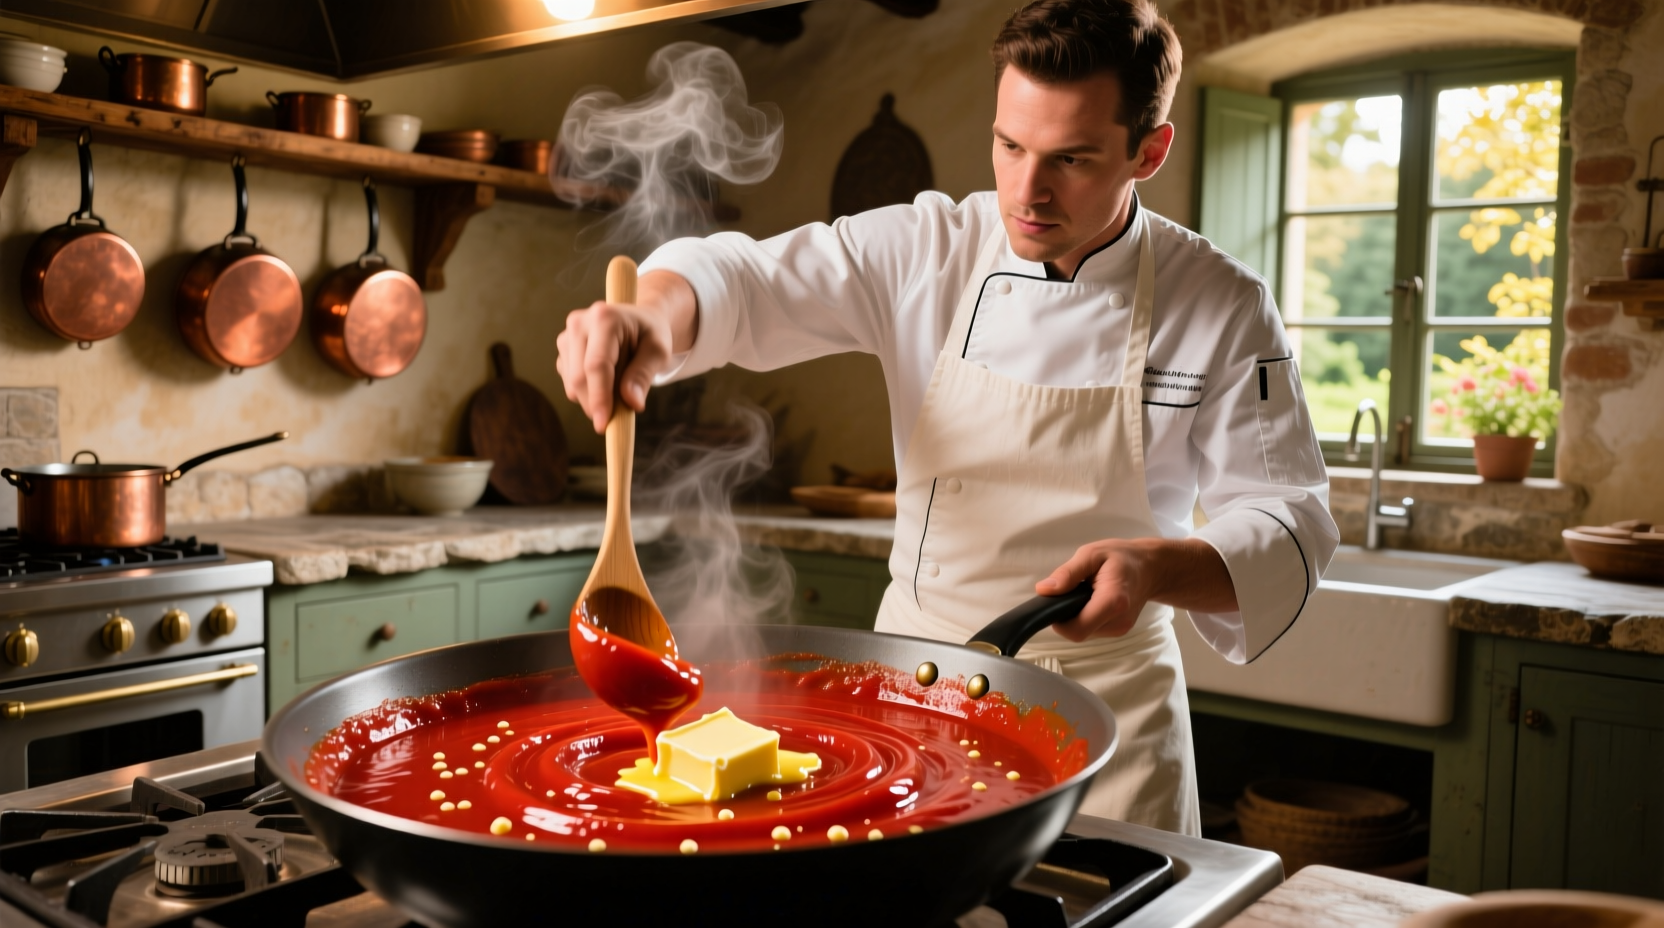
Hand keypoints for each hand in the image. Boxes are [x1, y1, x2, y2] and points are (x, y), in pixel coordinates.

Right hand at [554, 271, 696, 432]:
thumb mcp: (658, 351)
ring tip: (620, 383)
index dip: (599, 398)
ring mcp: (566, 336)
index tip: (603, 425)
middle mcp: (579, 323)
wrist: (637, 321)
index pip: (597, 365)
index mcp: (604, 318)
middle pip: (580, 378)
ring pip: (572, 384)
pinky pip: (569, 384)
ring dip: (594, 398)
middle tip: (621, 414)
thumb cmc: (650, 335)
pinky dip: (588, 392)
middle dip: (597, 404)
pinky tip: (606, 379)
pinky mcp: (562, 350)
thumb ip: (644, 375)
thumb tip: (632, 403)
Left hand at [1033, 537, 1236, 640]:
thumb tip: (1044, 590)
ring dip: (1077, 616)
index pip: (1077, 630)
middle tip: (1072, 592)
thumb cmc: (1123, 557)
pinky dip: (1086, 617)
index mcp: (1112, 601)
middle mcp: (1119, 621)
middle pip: (1078, 632)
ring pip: (1084, 632)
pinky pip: (1092, 629)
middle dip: (1067, 616)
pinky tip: (1093, 600)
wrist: (1151, 567)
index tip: (1056, 602)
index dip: (1059, 621)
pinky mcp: (1119, 630)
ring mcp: (1120, 628)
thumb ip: (1068, 573)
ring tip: (1086, 593)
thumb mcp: (1091, 554)